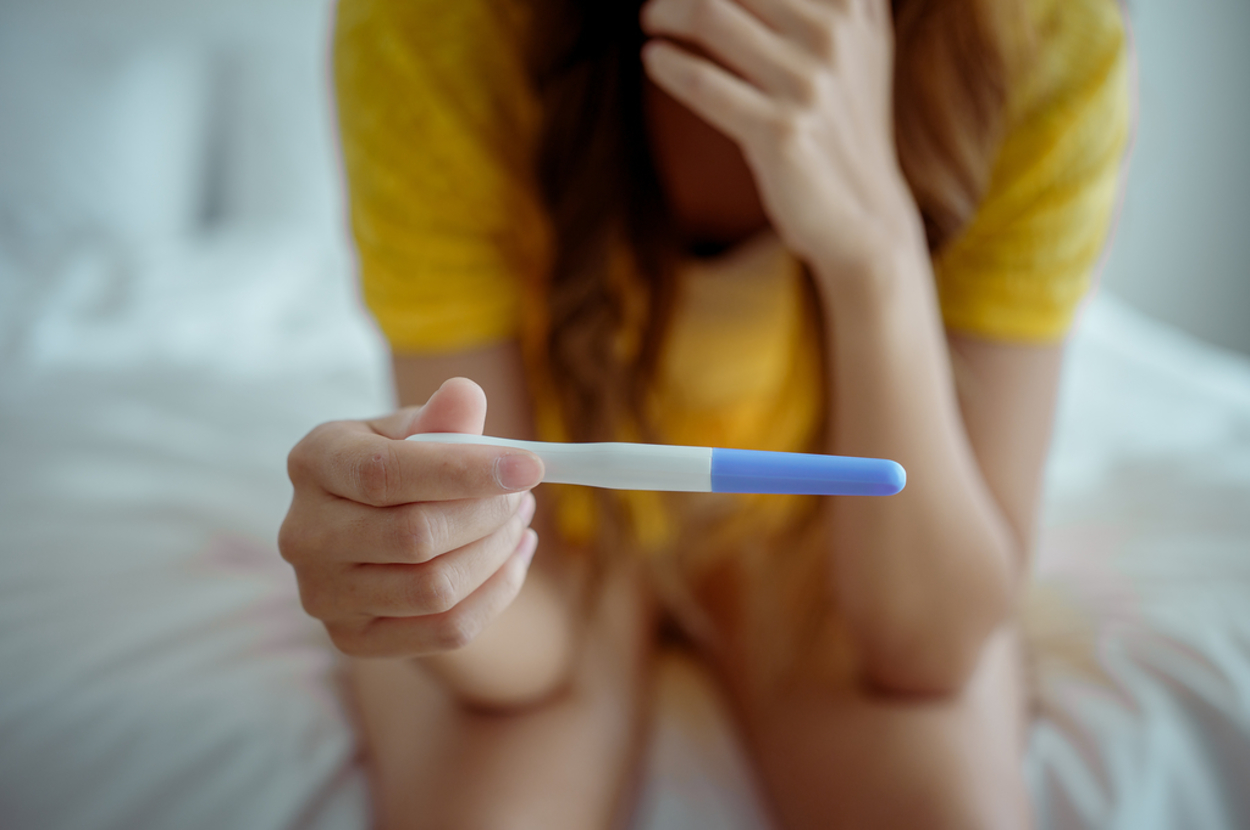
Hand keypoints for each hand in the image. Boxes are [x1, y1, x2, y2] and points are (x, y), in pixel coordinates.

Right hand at [278, 378, 543, 656]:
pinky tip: (514, 557)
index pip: (386, 474)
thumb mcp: (416, 428)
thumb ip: (442, 418)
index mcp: (315, 462)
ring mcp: (322, 594)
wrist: (373, 521)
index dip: (464, 472)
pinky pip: (446, 630)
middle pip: (414, 537)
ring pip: (434, 589)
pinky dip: (496, 593)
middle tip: (521, 493)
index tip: (529, 466)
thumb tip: (465, 395)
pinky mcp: (351, 638)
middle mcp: (304, 533)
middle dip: (488, 514)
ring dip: (496, 553)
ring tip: (518, 520)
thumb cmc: (401, 463)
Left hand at [640, 0, 924, 283]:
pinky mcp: (779, 131)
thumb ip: (829, 0)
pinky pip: (705, 84)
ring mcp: (808, 83)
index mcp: (851, 3)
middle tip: (660, 2)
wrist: (863, 213)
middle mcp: (834, 34)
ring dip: (668, 13)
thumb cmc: (846, 119)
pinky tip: (656, 60)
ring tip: (653, 20)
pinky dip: (670, 66)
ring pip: (712, 18)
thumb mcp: (857, 41)